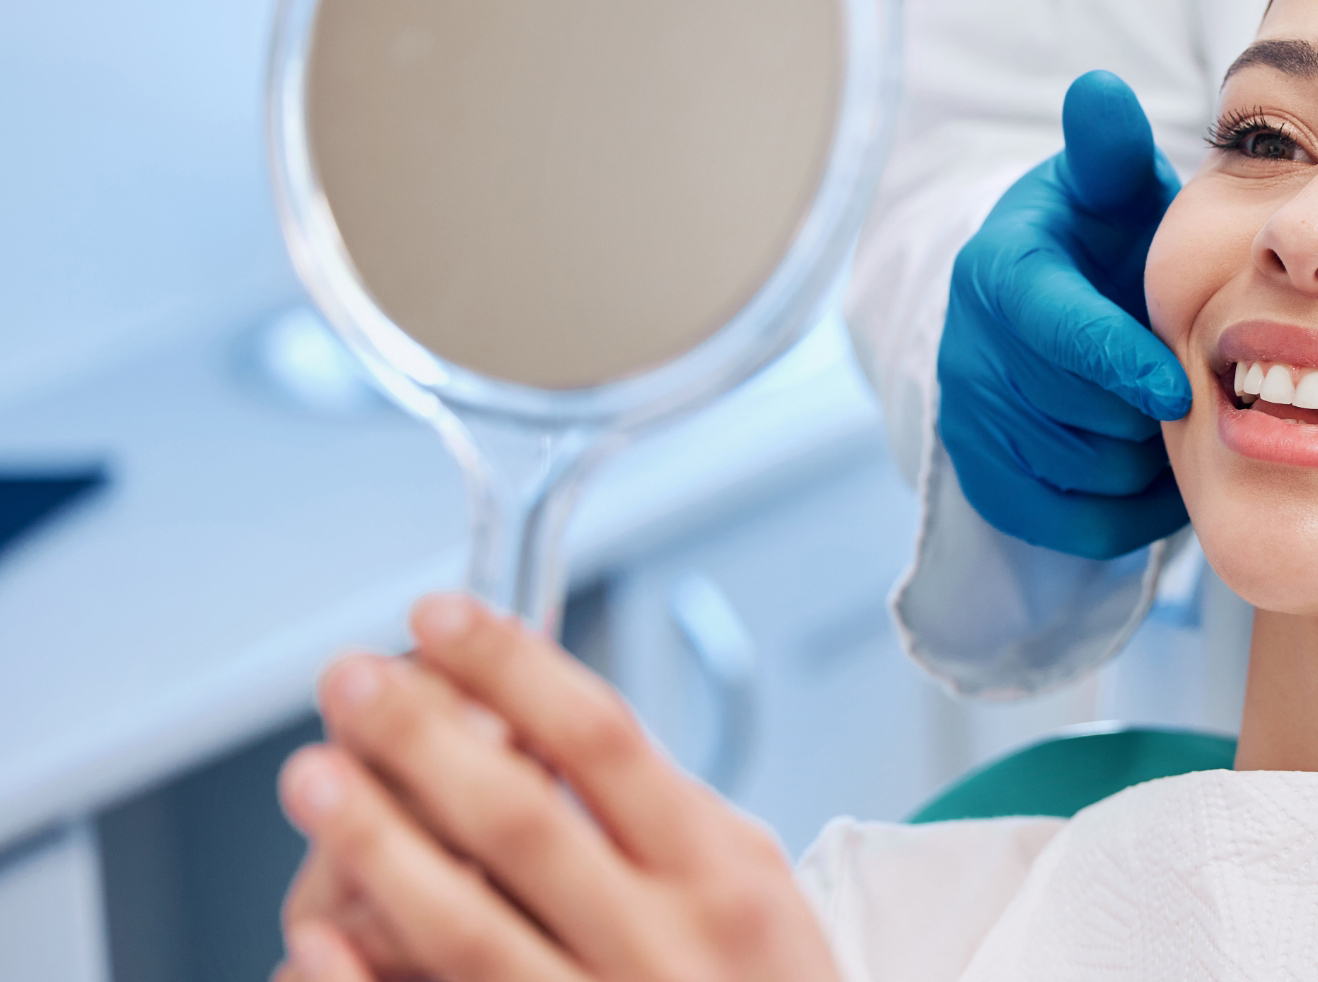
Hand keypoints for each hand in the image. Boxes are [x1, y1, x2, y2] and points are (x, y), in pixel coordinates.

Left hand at [273, 594, 838, 981]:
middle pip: (520, 818)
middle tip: (350, 680)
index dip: (511, 668)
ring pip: (467, 926)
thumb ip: (665, 819)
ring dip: (375, 843)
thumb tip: (535, 727)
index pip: (604, 740)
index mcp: (723, 878)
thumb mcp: (757, 893)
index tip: (443, 616)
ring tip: (314, 777)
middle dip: (421, 737)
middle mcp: (664, 947)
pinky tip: (314, 941)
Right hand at [938, 70, 1189, 558]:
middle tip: (1196, 390)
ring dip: (1144, 458)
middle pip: (1077, 412)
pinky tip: (1153, 464)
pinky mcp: (986, 483)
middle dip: (1145, 409)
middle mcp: (969, 350)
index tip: (1177, 389)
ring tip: (1172, 419)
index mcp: (999, 272)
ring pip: (1082, 473)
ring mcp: (972, 422)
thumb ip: (1110, 150)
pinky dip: (1129, 509)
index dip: (1117, 363)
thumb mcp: (1107, 190)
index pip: (1054, 330)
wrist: (1049, 312)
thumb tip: (1100, 90)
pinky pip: (1073, 523)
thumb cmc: (1100, 243)